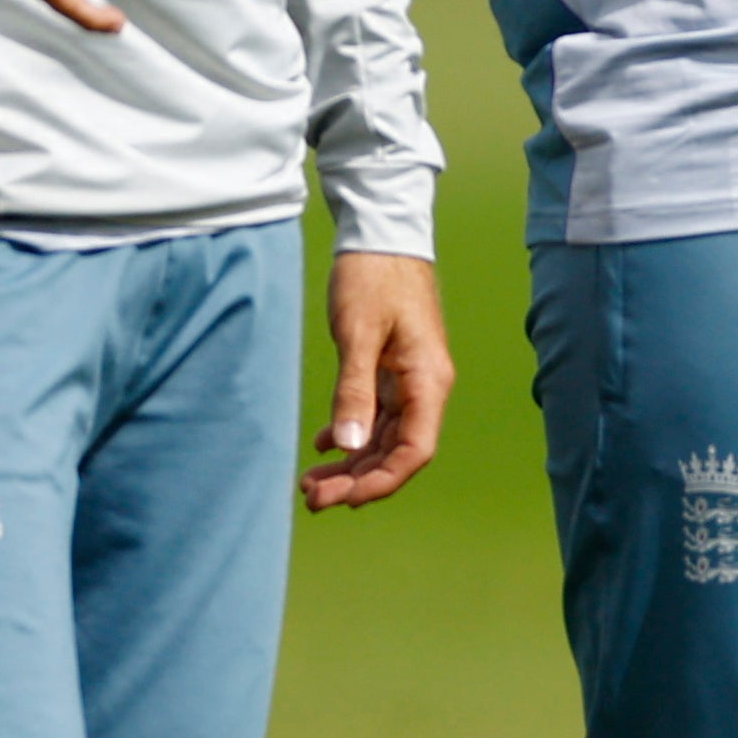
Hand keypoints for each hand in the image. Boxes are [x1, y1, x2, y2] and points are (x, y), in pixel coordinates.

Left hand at [306, 249, 453, 510]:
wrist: (382, 238)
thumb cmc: (373, 279)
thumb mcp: (358, 334)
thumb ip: (354, 391)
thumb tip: (350, 446)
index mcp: (428, 382)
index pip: (414, 451)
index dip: (382, 481)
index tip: (343, 499)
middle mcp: (424, 388)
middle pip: (397, 452)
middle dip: (358, 481)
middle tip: (310, 498)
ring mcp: (409, 382)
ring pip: (384, 439)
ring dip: (351, 464)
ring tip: (310, 482)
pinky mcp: (391, 372)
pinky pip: (376, 417)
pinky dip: (351, 435)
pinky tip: (324, 445)